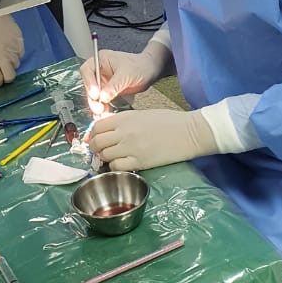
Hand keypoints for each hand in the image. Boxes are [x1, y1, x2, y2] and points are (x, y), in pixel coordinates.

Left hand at [0, 15, 23, 87]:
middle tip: (1, 70)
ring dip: (10, 63)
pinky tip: (9, 46)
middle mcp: (4, 58)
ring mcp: (14, 50)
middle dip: (6, 76)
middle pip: (10, 77)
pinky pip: (21, 54)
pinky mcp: (21, 42)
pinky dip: (16, 53)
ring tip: (3, 53)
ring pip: (16, 65)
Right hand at [81, 39, 173, 115]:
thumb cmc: (139, 65)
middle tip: (98, 107)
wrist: (150, 71)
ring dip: (96, 105)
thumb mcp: (126, 74)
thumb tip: (102, 97)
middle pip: (89, 85)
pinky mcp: (108, 91)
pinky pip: (102, 101)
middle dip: (92, 97)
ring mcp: (103, 82)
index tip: (95, 93)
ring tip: (101, 112)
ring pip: (94, 95)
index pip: (87, 70)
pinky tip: (104, 114)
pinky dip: (102, 107)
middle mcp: (99, 71)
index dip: (89, 82)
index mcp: (100, 60)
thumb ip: (114, 86)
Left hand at [89, 107, 218, 171]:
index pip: (97, 126)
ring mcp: (131, 147)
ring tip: (113, 158)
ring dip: (106, 159)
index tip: (96, 139)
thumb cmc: (169, 121)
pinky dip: (115, 167)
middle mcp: (124, 132)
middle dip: (95, 148)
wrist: (188, 132)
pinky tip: (122, 165)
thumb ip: (124, 121)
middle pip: (97, 142)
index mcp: (125, 118)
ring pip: (105, 156)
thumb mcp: (142, 114)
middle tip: (99, 152)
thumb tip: (109, 130)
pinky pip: (117, 167)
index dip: (93, 134)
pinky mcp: (140, 162)